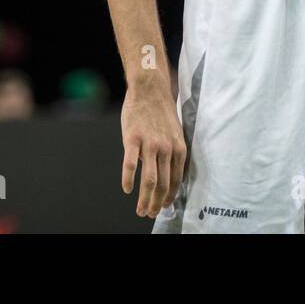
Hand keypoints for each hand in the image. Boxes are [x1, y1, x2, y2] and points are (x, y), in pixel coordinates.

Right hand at [121, 78, 186, 217]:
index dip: (170, 196)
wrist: (150, 89)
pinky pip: (130, 164)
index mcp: (178, 147)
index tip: (164, 207)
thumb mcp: (174, 133)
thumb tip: (167, 173)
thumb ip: (172, 152)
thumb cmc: (161, 111)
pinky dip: (128, 179)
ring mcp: (150, 144)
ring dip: (145, 198)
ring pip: (149, 179)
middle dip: (157, 203)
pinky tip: (127, 189)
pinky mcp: (133, 138)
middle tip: (150, 214)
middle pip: (162, 184)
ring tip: (140, 210)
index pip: (176, 179)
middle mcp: (167, 148)